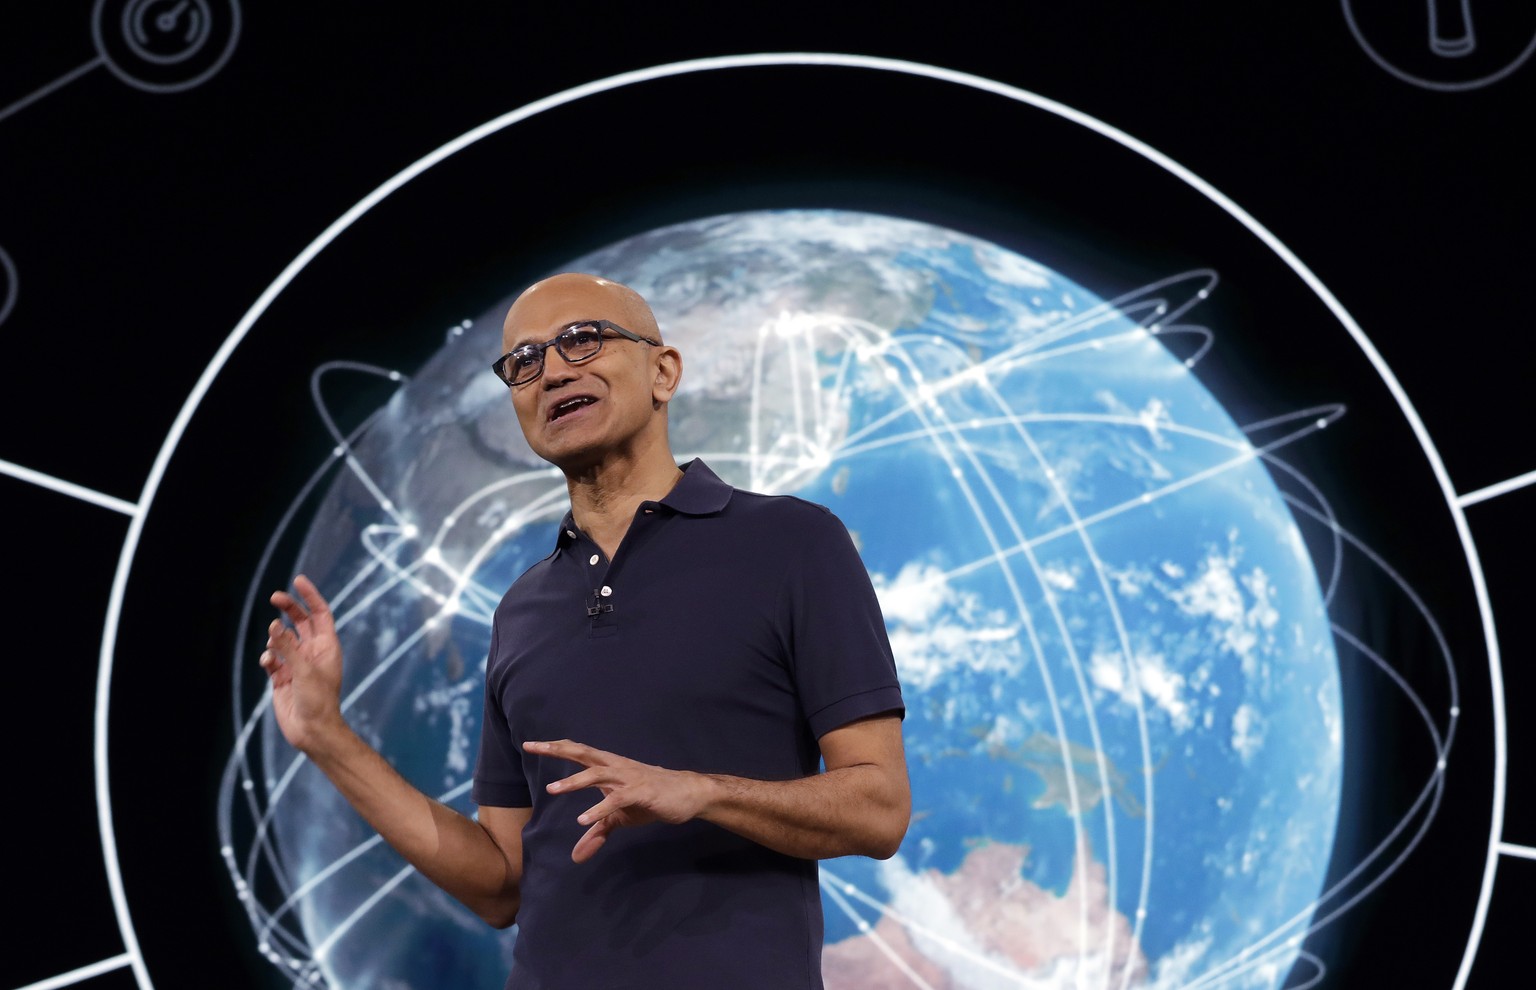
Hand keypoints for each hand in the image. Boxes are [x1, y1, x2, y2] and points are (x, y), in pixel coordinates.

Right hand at [260, 575, 346, 752]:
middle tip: (274, 596)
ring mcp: (297, 664)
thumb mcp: (304, 670)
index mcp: (327, 646)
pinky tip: (268, 662)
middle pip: (300, 621)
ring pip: (282, 640)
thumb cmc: (318, 701)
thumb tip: (275, 624)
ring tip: (274, 643)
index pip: (320, 614)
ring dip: (275, 637)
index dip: (311, 596)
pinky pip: (272, 660)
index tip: (298, 580)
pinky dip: (268, 657)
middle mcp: (313, 652)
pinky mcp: (282, 678)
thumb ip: (288, 646)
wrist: (312, 731)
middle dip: (288, 608)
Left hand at [524, 739, 710, 862]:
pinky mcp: (641, 792)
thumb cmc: (651, 799)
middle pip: (582, 753)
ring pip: (597, 774)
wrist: (687, 794)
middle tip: (532, 747)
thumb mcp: (619, 817)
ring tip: (552, 790)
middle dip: (556, 749)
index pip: (578, 752)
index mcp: (609, 766)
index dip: (555, 747)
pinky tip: (584, 819)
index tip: (531, 744)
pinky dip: (599, 808)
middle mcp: (616, 766)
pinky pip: (617, 799)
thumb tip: (576, 857)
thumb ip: (597, 832)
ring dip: (574, 781)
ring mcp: (628, 777)